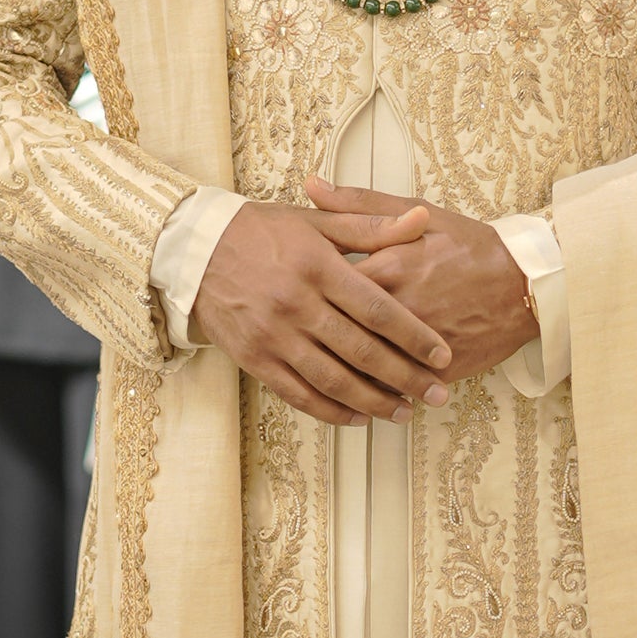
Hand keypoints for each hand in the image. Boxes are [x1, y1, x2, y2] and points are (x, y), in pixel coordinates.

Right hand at [190, 198, 452, 426]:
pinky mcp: (254, 359)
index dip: (415, 336)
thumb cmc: (262, 232)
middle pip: (363, 352)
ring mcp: (274, 336)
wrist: (193, 249)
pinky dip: (331, 411)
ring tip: (405, 412)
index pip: (378, 309)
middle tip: (437, 394)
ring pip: (333, 380)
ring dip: (374, 402)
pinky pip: (299, 394)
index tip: (443, 355)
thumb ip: (371, 226)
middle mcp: (297, 304)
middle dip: (406, 378)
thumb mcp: (316, 221)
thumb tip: (422, 220)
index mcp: (318, 268)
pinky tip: (358, 417)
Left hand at [306, 177, 537, 381]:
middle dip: (312, 339)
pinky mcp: (439, 368)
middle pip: (340, 332)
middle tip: (291, 340)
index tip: (286, 294)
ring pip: (364, 368)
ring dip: (339, 374)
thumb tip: (312, 186)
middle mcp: (401, 308)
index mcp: (390, 267)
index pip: (329, 286)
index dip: (303, 293)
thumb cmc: (473, 247)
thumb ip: (359, 204)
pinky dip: (376, 393)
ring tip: (316, 373)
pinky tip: (357, 397)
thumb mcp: (420, 213)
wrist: (527, 284)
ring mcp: (420, 343)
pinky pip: (397, 387)